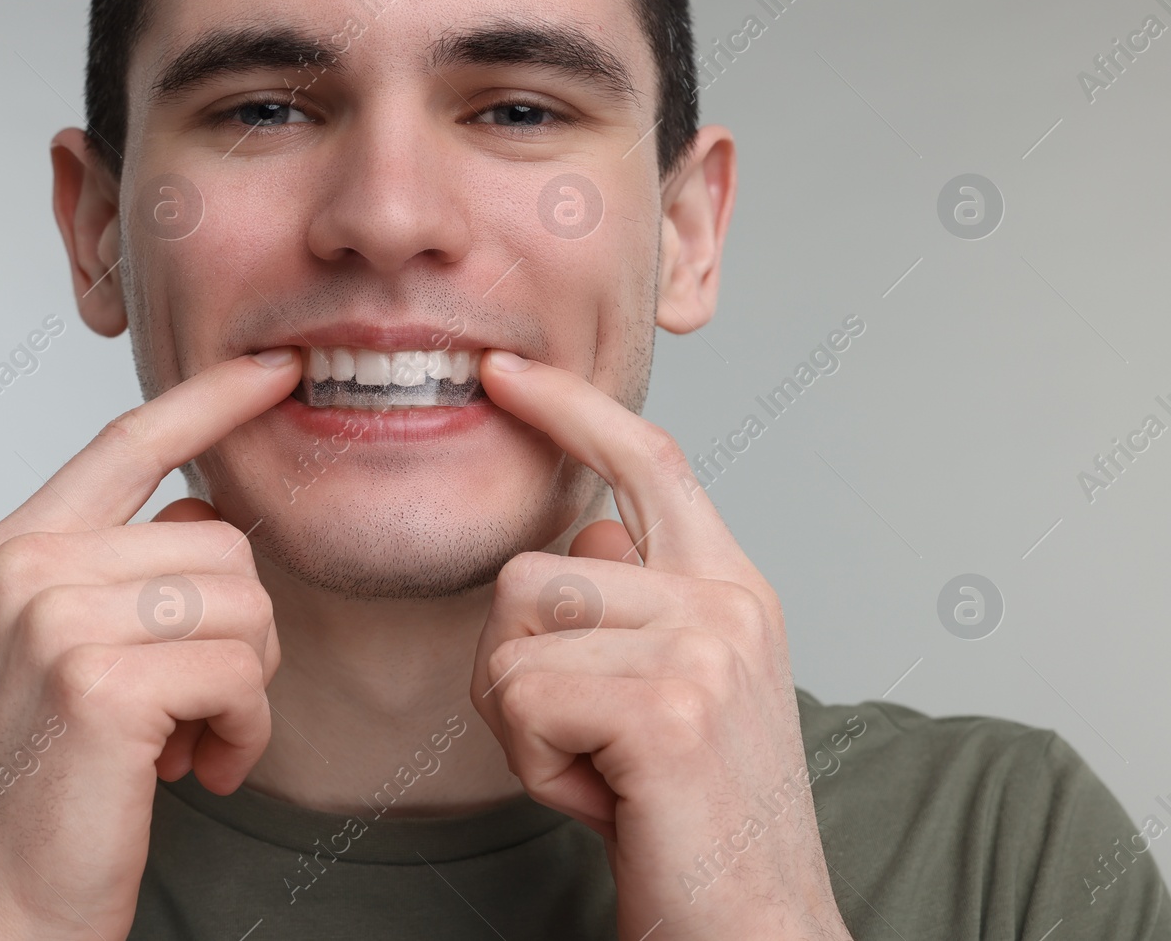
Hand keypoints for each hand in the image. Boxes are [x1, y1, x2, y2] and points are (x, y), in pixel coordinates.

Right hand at [0, 347, 301, 940]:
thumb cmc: (40, 789)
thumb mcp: (59, 654)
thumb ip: (117, 572)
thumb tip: (206, 521)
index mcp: (12, 549)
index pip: (128, 441)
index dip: (210, 400)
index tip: (274, 370)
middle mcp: (25, 568)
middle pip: (219, 541)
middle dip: (238, 633)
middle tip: (194, 707)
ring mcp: (56, 619)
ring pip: (243, 602)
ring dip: (243, 687)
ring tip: (189, 740)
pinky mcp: (100, 682)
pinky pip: (241, 669)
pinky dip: (243, 729)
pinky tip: (196, 767)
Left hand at [469, 350, 852, 940]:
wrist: (755, 928)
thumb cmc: (696, 819)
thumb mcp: (680, 688)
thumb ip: (640, 603)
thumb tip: (585, 534)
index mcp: (730, 588)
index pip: (648, 460)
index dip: (573, 408)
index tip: (505, 375)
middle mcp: (724, 602)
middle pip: (534, 570)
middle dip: (519, 666)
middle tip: (586, 741)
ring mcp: (701, 649)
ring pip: (512, 636)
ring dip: (525, 721)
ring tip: (600, 769)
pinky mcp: (665, 707)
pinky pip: (519, 698)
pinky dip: (535, 765)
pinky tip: (602, 797)